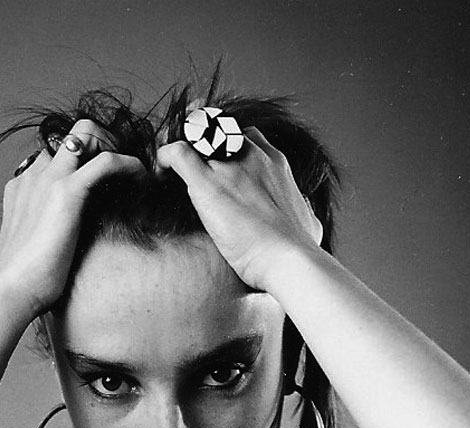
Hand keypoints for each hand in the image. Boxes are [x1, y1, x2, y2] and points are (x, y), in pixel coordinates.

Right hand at [0, 119, 147, 320]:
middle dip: (102, 142)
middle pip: (72, 135)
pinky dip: (130, 164)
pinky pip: (107, 161)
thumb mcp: (33, 247)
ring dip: (116, 145)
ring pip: (87, 133)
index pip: (55, 155)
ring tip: (136, 173)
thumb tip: (63, 243)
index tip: (107, 181)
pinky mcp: (67, 192)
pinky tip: (143, 180)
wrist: (12, 290)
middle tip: (124, 171)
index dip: (84, 161)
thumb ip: (44, 232)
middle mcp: (34, 175)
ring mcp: (49, 179)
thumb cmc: (25, 280)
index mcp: (23, 187)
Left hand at [156, 127, 323, 291]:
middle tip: (187, 150)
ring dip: (180, 142)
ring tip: (168, 161)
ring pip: (196, 133)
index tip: (217, 156)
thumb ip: (302, 209)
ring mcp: (229, 167)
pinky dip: (165, 157)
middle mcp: (252, 156)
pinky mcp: (208, 185)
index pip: (247, 136)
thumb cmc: (301, 247)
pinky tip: (160, 170)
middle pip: (220, 127)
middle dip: (201, 134)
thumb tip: (305, 214)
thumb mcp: (309, 219)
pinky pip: (177, 153)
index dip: (228, 142)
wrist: (290, 259)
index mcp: (274, 163)